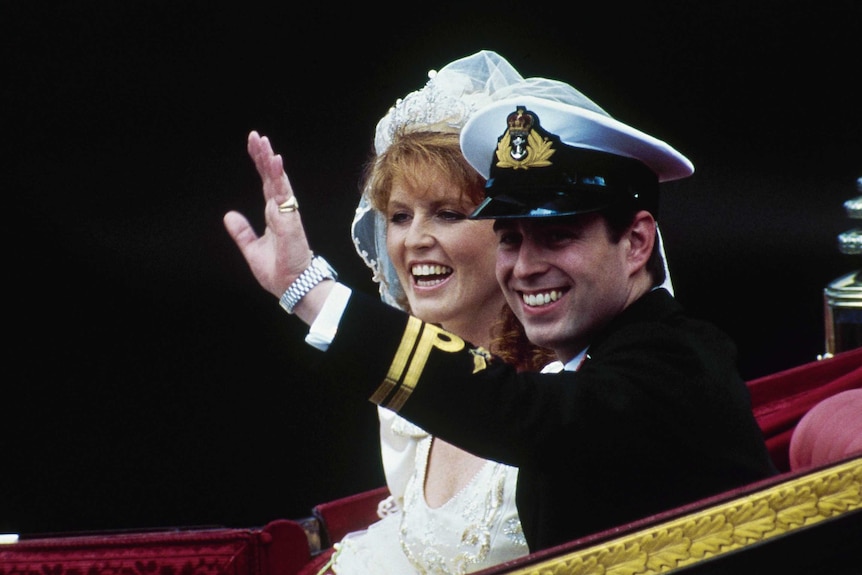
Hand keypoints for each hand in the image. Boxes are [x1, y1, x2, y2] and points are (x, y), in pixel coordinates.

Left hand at [224, 130, 312, 299]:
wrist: (291, 287)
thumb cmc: (278, 271)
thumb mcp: (252, 249)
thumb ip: (242, 232)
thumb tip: (229, 215)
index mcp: (274, 215)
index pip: (266, 183)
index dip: (260, 164)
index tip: (254, 145)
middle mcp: (281, 210)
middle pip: (271, 177)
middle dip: (264, 156)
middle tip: (256, 136)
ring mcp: (287, 213)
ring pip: (278, 180)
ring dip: (270, 160)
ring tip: (263, 142)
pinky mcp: (290, 219)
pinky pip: (284, 193)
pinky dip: (279, 176)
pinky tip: (275, 160)